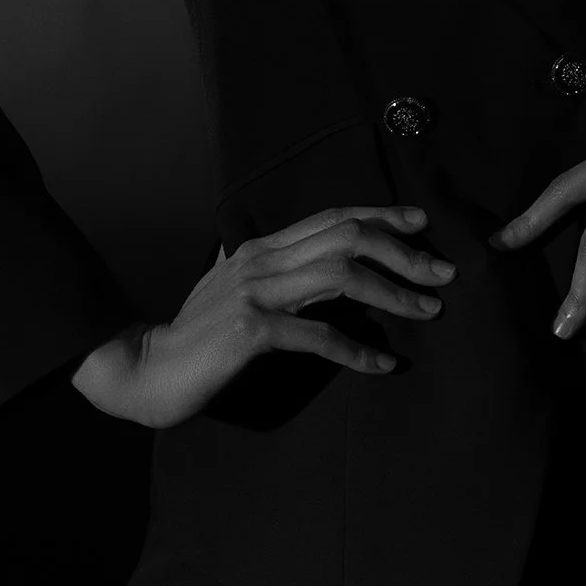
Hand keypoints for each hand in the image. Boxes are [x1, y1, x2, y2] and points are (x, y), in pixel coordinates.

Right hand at [70, 205, 455, 427]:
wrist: (141, 370)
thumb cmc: (190, 336)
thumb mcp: (225, 288)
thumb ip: (253, 269)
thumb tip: (260, 251)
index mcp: (260, 248)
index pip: (332, 216)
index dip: (381, 215)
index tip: (422, 222)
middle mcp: (261, 259)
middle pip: (347, 235)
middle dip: (403, 250)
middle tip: (444, 271)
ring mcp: (255, 292)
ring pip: (341, 274)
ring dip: (393, 293)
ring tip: (428, 313)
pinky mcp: (251, 331)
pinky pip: (319, 335)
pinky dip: (358, 349)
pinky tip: (384, 365)